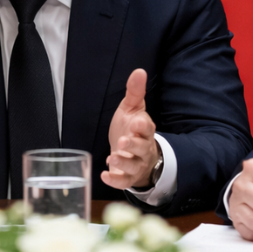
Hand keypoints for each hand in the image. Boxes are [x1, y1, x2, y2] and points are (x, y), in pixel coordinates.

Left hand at [101, 69, 160, 189]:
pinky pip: (124, 181)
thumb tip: (139, 70)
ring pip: (133, 166)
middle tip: (123, 141)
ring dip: (124, 162)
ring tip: (112, 157)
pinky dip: (115, 180)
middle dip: (134, 145)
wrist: (133, 153)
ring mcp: (136, 164)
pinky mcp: (128, 177)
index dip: (143, 126)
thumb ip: (134, 92)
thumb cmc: (132, 129)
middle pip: (142, 148)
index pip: (148, 128)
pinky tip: (105, 174)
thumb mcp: (132, 109)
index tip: (138, 121)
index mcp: (145, 130)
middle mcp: (143, 148)